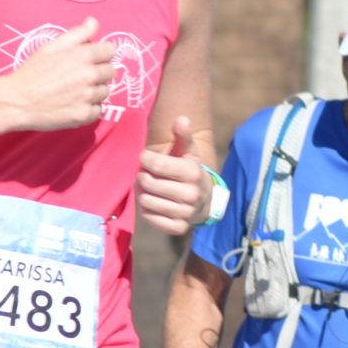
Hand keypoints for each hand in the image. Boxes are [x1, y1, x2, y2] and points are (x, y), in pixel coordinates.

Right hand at [0, 16, 117, 131]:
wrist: (16, 101)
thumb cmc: (32, 72)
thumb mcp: (52, 47)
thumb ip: (77, 34)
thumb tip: (94, 22)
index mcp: (84, 55)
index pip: (110, 51)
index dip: (100, 54)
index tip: (90, 59)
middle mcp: (90, 75)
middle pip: (111, 71)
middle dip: (98, 72)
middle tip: (78, 76)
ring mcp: (88, 97)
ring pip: (105, 91)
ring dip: (94, 90)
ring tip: (73, 90)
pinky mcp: (84, 115)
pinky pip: (98, 110)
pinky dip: (89, 108)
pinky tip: (73, 103)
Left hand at [137, 116, 214, 235]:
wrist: (204, 201)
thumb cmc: (189, 171)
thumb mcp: (188, 151)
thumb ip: (183, 135)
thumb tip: (182, 119)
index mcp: (193, 172)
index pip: (155, 164)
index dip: (145, 159)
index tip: (146, 157)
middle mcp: (191, 194)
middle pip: (148, 183)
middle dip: (143, 176)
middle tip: (148, 175)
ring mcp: (185, 213)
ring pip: (146, 201)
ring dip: (143, 194)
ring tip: (151, 189)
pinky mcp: (178, 227)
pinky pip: (150, 218)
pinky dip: (147, 211)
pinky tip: (154, 203)